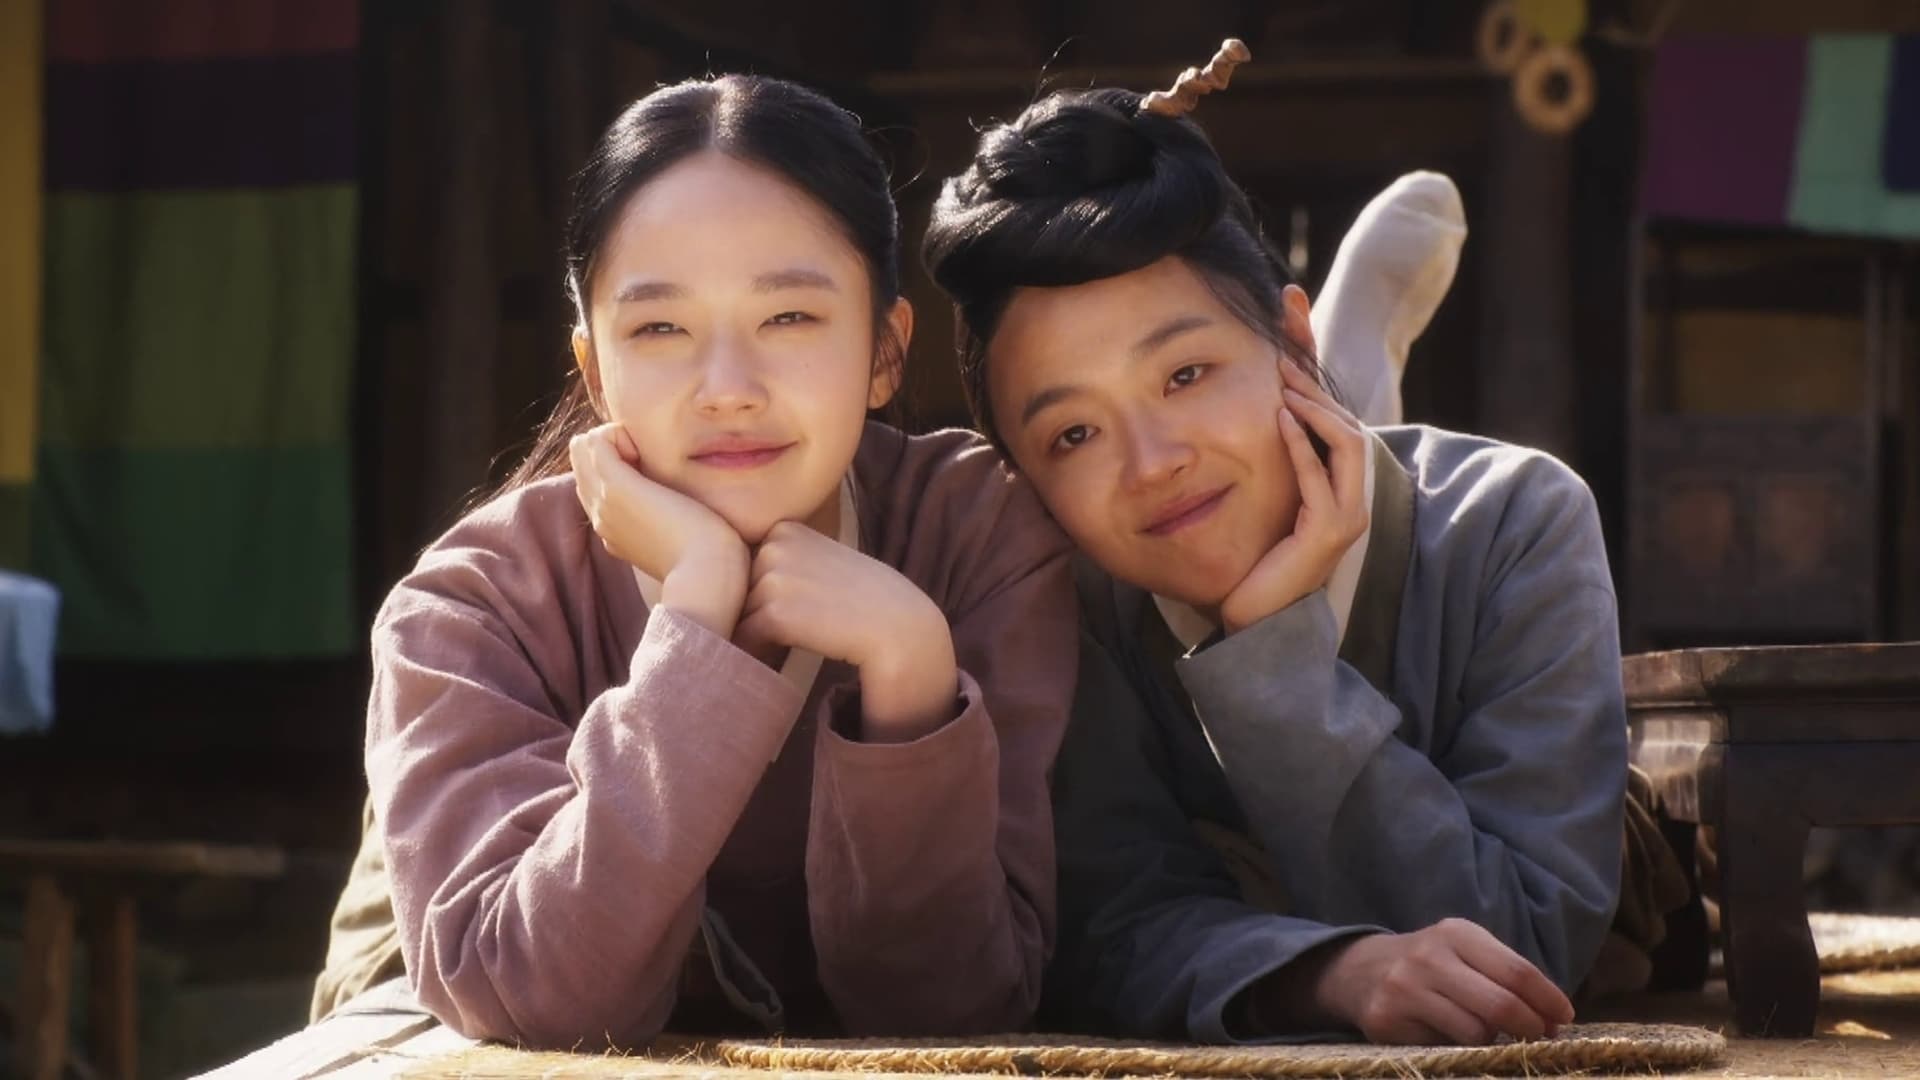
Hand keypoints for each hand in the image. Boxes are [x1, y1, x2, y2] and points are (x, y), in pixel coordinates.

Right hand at [570, 423, 748, 636]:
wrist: (707, 576)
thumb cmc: (710, 560)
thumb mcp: (687, 537)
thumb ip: (678, 521)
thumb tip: (687, 505)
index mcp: (616, 530)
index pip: (596, 483)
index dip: (621, 462)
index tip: (655, 470)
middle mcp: (601, 515)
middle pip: (583, 462)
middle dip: (614, 445)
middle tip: (651, 458)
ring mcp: (604, 501)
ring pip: (583, 447)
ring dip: (614, 437)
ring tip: (648, 454)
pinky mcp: (617, 487)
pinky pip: (594, 440)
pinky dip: (618, 433)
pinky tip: (646, 449)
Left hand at [737, 522, 958, 741]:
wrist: (898, 626)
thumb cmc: (864, 598)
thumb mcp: (822, 559)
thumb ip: (787, 559)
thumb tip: (739, 585)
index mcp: (785, 529)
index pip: (749, 565)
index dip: (766, 591)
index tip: (798, 604)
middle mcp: (774, 546)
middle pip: (741, 589)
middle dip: (756, 611)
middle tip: (797, 627)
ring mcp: (773, 577)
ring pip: (741, 614)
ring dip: (757, 633)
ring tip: (794, 641)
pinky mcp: (774, 612)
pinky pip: (745, 637)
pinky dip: (757, 651)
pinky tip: (784, 655)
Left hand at [1218, 362, 1369, 632]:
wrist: (1259, 617)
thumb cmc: (1262, 563)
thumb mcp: (1277, 508)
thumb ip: (1284, 476)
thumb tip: (1267, 427)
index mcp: (1345, 496)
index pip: (1345, 433)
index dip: (1322, 397)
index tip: (1290, 368)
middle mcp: (1355, 504)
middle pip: (1351, 431)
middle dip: (1319, 393)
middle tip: (1285, 364)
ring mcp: (1346, 518)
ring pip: (1346, 446)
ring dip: (1315, 410)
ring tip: (1285, 385)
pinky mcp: (1327, 532)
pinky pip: (1317, 477)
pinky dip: (1301, 444)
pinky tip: (1280, 420)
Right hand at [1307, 919, 1573, 1044]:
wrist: (1360, 970)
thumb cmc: (1433, 965)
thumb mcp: (1466, 952)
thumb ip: (1505, 976)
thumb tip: (1554, 1017)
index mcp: (1457, 933)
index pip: (1517, 971)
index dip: (1548, 1000)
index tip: (1564, 1018)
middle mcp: (1429, 957)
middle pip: (1501, 1004)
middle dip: (1531, 1027)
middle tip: (1541, 1037)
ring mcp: (1405, 988)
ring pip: (1476, 1032)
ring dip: (1493, 1041)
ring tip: (1490, 1035)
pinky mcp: (1387, 1019)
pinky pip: (1443, 1046)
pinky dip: (1458, 1048)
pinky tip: (1452, 1037)